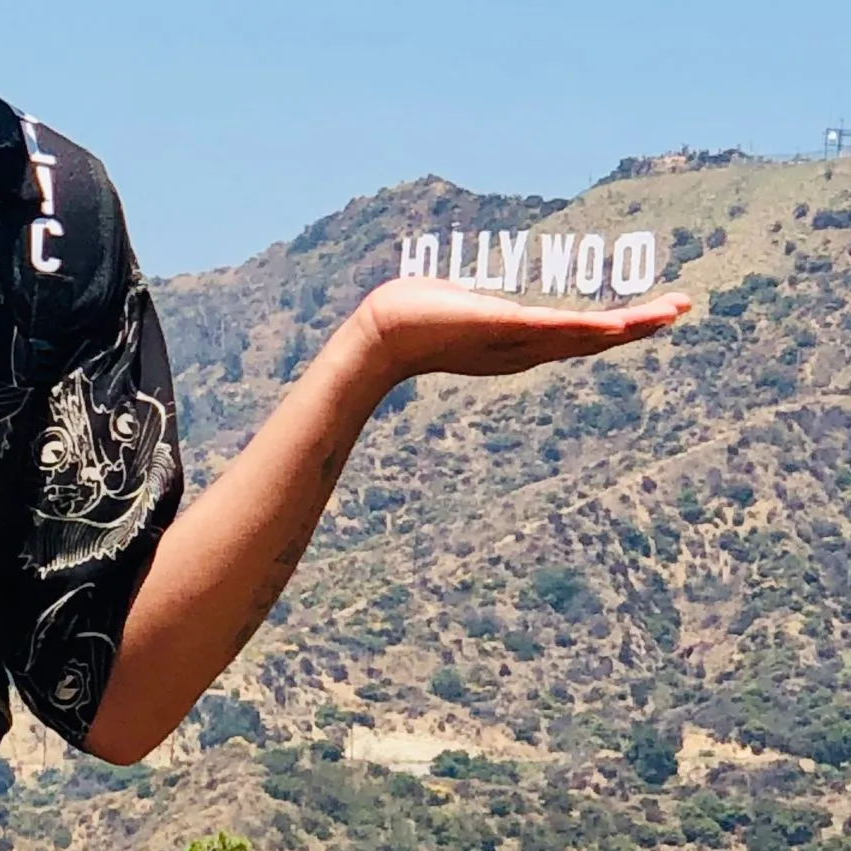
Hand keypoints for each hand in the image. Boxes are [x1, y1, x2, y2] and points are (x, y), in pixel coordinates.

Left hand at [351, 277, 691, 382]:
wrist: (380, 335)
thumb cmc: (409, 316)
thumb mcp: (456, 305)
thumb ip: (472, 300)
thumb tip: (465, 289)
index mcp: (517, 342)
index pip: (578, 336)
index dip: (617, 328)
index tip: (652, 314)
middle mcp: (522, 349)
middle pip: (594, 340)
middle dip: (640, 326)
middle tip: (682, 307)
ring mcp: (514, 342)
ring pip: (583, 337)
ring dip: (629, 326)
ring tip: (670, 312)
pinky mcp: (503, 329)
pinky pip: (553, 330)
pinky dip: (587, 329)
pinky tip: (618, 323)